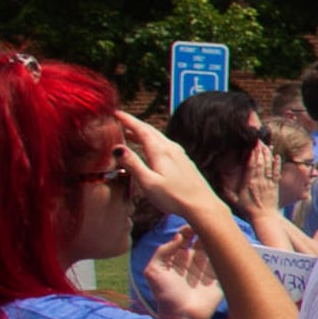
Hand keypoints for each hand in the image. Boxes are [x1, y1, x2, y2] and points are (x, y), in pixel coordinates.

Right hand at [114, 110, 225, 227]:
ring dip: (143, 132)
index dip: (128, 120)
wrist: (202, 205)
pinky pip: (165, 145)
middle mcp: (171, 149)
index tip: (116, 113)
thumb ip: (133, 164)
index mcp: (160, 151)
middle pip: (150, 131)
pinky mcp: (184, 161)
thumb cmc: (174, 197)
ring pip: (158, 137)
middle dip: (134, 123)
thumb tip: (117, 148)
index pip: (141, 130)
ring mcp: (179, 154)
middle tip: (120, 119)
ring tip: (130, 133)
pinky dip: (153, 141)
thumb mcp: (148, 182)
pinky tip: (151, 148)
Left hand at [134, 228, 222, 318]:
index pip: (185, 235)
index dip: (189, 227)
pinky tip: (227, 244)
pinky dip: (227, 250)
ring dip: (217, 238)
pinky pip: (225, 258)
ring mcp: (207, 265)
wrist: (184, 316)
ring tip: (220, 230)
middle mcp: (193, 258)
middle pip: (201, 237)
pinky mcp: (219, 274)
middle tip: (210, 223)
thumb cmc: (165, 295)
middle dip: (205, 229)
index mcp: (177, 256)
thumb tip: (178, 236)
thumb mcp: (153, 271)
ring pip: (214, 245)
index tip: (194, 222)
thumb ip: (162, 251)